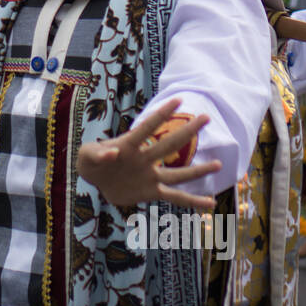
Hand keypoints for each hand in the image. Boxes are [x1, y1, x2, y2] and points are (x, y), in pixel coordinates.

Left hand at [76, 98, 217, 209]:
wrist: (95, 179)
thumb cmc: (90, 161)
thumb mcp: (87, 156)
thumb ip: (97, 154)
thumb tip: (112, 153)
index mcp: (128, 146)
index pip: (146, 128)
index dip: (160, 115)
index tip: (178, 101)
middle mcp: (144, 159)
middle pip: (169, 145)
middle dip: (187, 132)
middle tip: (206, 117)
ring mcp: (150, 175)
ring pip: (177, 174)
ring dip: (197, 170)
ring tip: (219, 165)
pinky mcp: (151, 192)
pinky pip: (174, 197)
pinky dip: (192, 202)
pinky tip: (210, 205)